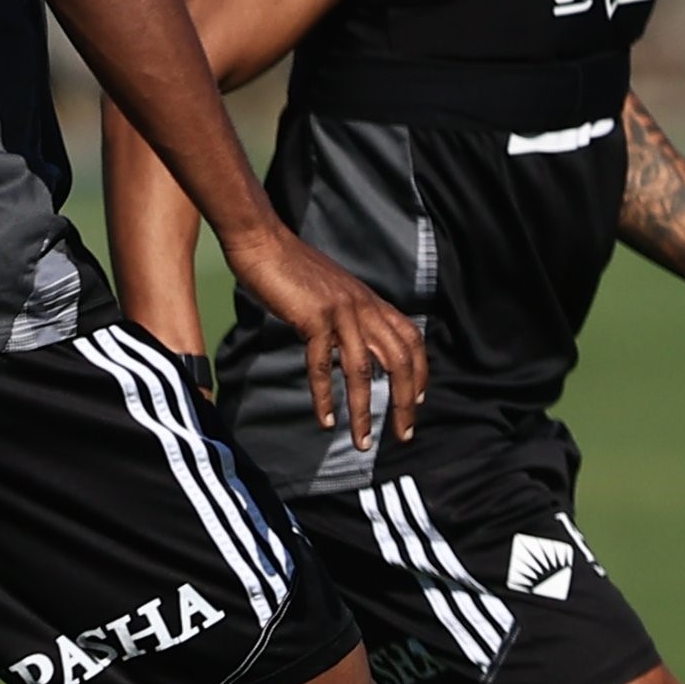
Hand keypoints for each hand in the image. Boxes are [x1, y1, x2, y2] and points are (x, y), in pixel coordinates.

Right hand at [219, 221, 421, 445]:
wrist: (264, 242)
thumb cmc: (293, 270)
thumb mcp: (334, 294)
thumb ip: (350, 319)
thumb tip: (355, 349)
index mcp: (372, 302)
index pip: (411, 342)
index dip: (420, 373)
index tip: (419, 401)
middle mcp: (365, 308)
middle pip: (400, 362)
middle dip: (405, 402)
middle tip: (404, 434)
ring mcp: (341, 313)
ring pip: (363, 371)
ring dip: (363, 410)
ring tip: (363, 440)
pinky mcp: (314, 318)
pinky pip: (322, 365)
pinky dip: (324, 395)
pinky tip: (325, 419)